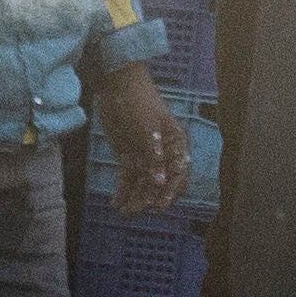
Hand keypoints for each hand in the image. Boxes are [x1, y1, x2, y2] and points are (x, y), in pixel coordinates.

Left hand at [90, 65, 191, 211]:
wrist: (116, 85)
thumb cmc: (138, 101)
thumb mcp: (146, 128)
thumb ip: (153, 156)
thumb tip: (159, 182)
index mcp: (175, 143)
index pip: (179, 173)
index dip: (171, 191)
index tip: (159, 206)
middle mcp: (163, 153)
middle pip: (161, 182)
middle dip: (151, 198)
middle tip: (136, 209)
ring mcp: (146, 156)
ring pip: (144, 184)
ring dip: (136, 198)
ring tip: (124, 211)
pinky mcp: (129, 157)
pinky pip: (129, 179)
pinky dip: (124, 191)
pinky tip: (116, 203)